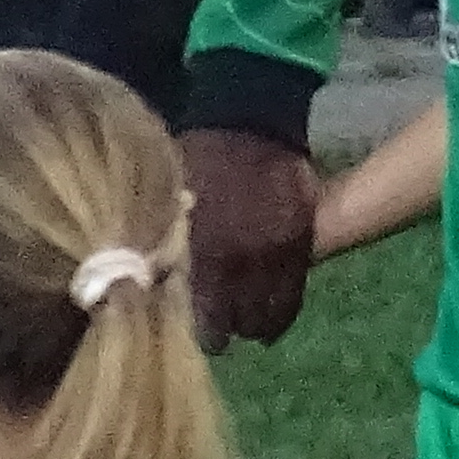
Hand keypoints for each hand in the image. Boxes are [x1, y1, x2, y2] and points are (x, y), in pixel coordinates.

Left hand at [179, 129, 316, 348]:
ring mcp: (278, 250)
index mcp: (204, 247)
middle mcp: (243, 256)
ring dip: (256, 325)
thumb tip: (155, 285)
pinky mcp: (303, 240)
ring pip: (270, 309)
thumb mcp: (166, 200)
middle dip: (226, 330)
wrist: (249, 120)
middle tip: (218, 337)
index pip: (202, 309)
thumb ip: (166, 244)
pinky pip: (295, 290)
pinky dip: (282, 310)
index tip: (191, 338)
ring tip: (247, 330)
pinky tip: (271, 322)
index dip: (198, 330)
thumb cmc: (197, 158)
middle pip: (236, 316)